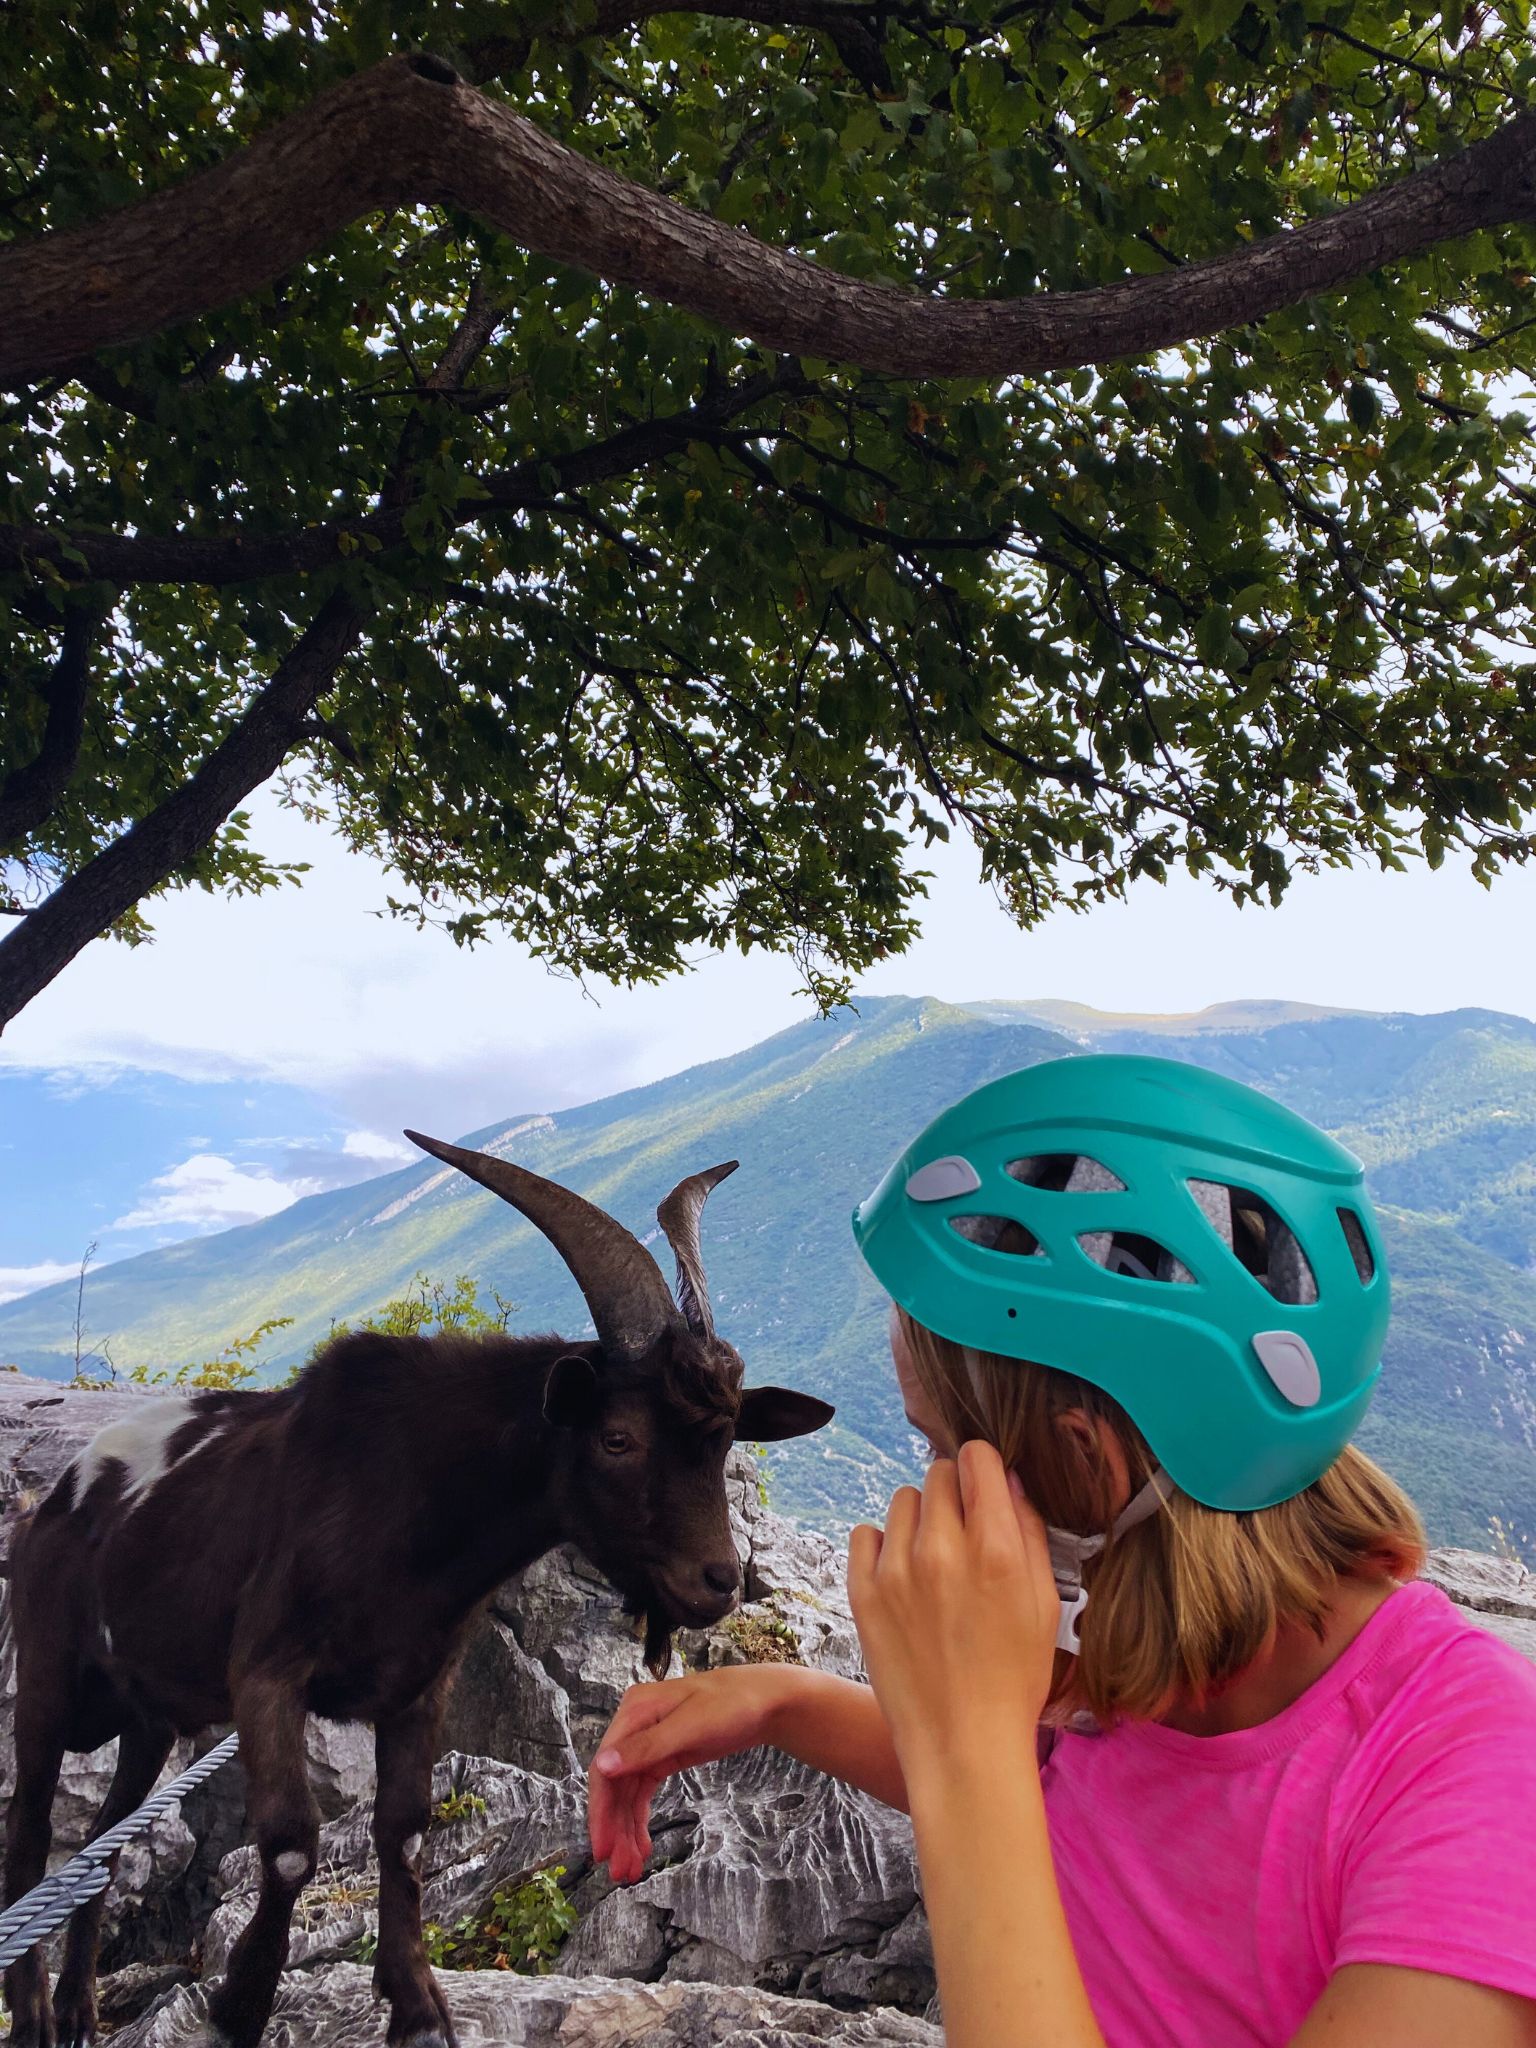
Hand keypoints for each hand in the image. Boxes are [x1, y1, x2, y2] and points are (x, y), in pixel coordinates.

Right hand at [586, 1665, 790, 1883]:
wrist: (766, 1701)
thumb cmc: (732, 1705)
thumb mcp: (691, 1726)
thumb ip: (647, 1747)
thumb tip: (603, 1765)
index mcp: (635, 1712)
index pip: (604, 1768)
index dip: (601, 1811)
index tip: (603, 1850)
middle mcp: (635, 1726)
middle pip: (615, 1786)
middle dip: (615, 1829)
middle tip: (618, 1871)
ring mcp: (649, 1743)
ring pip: (627, 1794)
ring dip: (626, 1831)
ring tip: (630, 1869)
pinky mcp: (664, 1756)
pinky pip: (642, 1792)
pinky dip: (640, 1819)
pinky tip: (643, 1845)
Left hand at [847, 1440, 1058, 1783]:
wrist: (963, 1744)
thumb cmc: (1014, 1679)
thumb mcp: (1045, 1604)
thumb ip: (1029, 1532)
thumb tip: (1008, 1482)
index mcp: (995, 1548)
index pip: (976, 1458)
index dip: (984, 1470)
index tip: (986, 1492)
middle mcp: (942, 1548)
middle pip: (938, 1473)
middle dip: (955, 1494)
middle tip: (964, 1536)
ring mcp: (896, 1569)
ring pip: (903, 1500)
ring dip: (920, 1519)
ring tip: (933, 1562)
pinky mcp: (862, 1591)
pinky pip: (866, 1533)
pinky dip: (884, 1546)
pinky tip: (903, 1578)